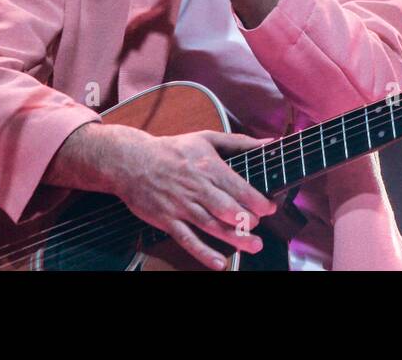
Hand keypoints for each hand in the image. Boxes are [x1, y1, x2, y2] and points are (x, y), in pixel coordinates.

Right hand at [113, 129, 277, 270]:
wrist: (132, 161)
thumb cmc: (172, 149)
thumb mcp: (207, 138)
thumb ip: (240, 142)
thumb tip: (270, 143)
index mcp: (208, 167)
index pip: (238, 187)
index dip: (257, 201)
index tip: (270, 208)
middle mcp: (196, 188)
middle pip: (227, 209)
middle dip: (248, 221)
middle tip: (259, 227)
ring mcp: (181, 206)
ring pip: (212, 226)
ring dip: (234, 238)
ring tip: (253, 246)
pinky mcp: (167, 220)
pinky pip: (188, 240)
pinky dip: (203, 253)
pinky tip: (219, 263)